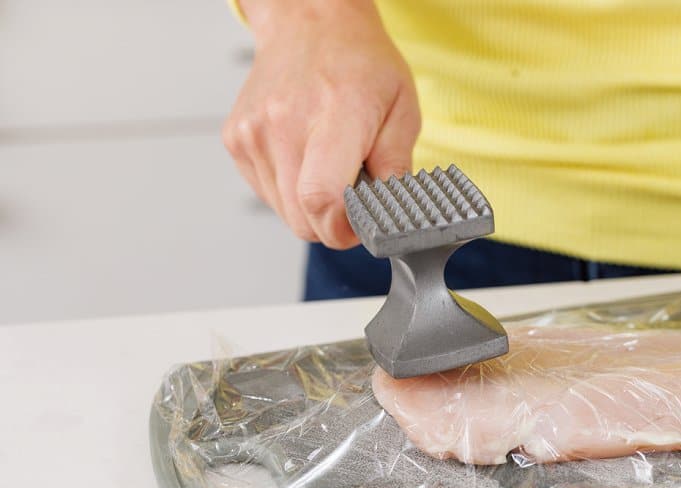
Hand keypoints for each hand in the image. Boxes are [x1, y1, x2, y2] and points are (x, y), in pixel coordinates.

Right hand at [223, 0, 420, 247]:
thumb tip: (388, 212)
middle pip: (302, 219)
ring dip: (310, 206)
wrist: (309, 22)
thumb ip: (396, 165)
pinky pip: (267, 193)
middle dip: (332, 223)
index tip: (361, 227)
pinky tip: (306, 158)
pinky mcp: (236, 140)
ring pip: (284, 212)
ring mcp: (253, 133)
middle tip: (353, 196)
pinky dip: (290, 189)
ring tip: (329, 166)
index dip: (342, 229)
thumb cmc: (360, 63)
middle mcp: (283, 125)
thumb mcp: (402, 108)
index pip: (322, 198)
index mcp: (333, 116)